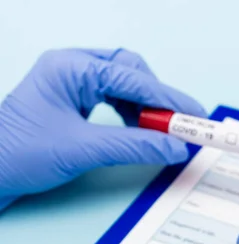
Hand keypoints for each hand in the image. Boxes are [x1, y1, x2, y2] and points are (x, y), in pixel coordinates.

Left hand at [0, 48, 205, 208]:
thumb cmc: (20, 155)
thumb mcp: (83, 150)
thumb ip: (133, 146)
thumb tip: (173, 147)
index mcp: (70, 67)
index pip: (132, 78)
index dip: (167, 99)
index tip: (193, 116)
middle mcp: (71, 68)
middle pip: (130, 72)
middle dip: (155, 99)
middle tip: (176, 126)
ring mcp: (70, 84)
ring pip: (122, 85)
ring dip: (143, 107)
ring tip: (157, 132)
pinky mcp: (71, 101)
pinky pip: (111, 99)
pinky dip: (129, 115)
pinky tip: (136, 130)